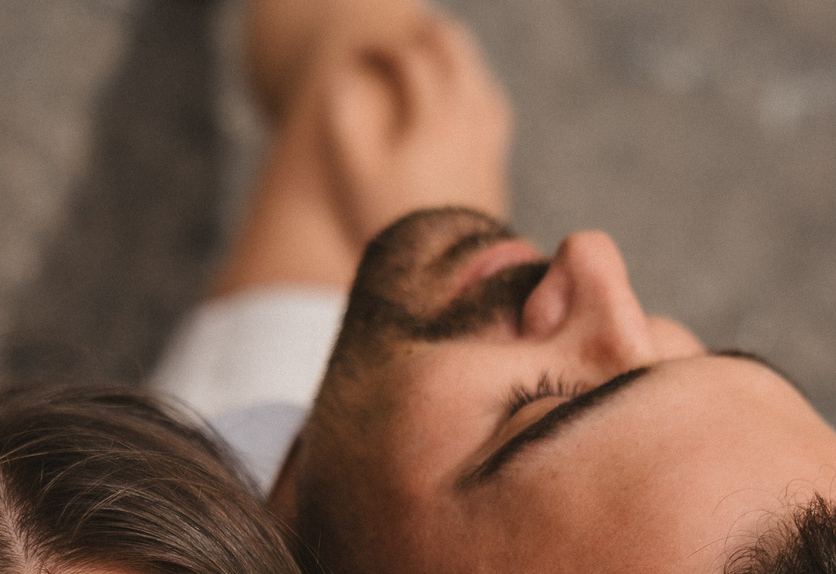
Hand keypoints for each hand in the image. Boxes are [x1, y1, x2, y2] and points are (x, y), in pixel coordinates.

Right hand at [314, 11, 512, 243]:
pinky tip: (470, 105)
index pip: (412, 62)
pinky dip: (480, 94)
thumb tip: (340, 80)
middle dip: (435, 38)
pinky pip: (494, 115)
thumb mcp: (355, 174)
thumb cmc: (390, 225)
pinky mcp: (495, 172)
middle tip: (417, 28)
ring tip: (446, 56)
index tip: (363, 53)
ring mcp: (487, 148)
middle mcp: (469, 125)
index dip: (384, 50)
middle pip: (458, 59)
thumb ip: (343, 121)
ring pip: (482, 85)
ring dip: (463, 63)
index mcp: (434, 119)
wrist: (443, 282)